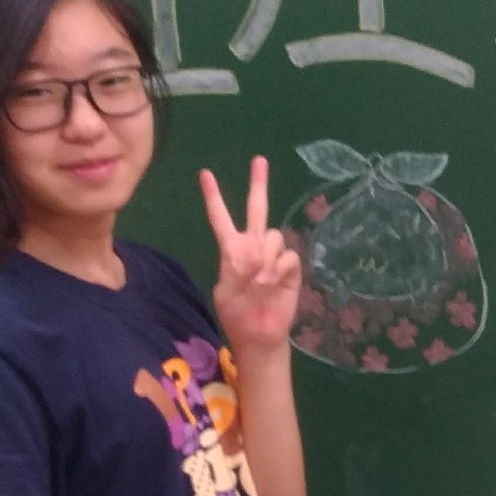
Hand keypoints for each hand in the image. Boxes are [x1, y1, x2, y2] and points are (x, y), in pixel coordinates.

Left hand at [200, 156, 302, 356]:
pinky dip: (280, 267)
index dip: (214, 197)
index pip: (221, 218)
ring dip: (266, 255)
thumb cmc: (236, 314)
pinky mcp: (291, 268)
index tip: (205, 174)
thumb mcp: (225, 291)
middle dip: (258, 184)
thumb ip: (237, 269)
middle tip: (259, 160)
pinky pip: (288, 255)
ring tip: (261, 278)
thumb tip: (256, 256)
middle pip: (257, 209)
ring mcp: (273, 256)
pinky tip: (274, 282)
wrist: (259, 335)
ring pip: (273, 235)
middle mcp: (254, 246)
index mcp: (232, 249)